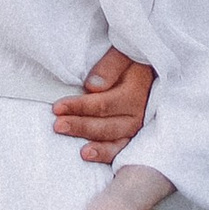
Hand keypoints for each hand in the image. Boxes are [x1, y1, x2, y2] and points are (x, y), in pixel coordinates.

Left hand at [52, 43, 152, 163]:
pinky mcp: (135, 133)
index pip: (104, 104)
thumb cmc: (131, 59)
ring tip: (80, 152)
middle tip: (58, 126)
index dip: (80, 107)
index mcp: (135, 91)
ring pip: (116, 139)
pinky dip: (109, 154)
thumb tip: (92, 87)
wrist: (150, 67)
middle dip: (82, 126)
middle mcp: (139, 111)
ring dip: (97, 146)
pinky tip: (92, 156)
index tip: (57, 107)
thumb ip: (110, 66)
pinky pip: (124, 149)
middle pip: (108, 124)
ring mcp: (138, 125)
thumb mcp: (123, 53)